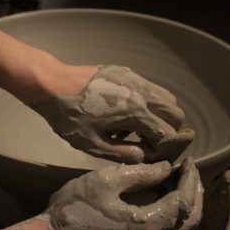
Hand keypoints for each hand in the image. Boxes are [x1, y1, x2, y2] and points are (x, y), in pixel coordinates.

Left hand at [30, 65, 193, 162]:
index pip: (167, 133)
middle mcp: (143, 93)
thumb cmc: (70, 117)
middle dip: (171, 129)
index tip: (152, 153)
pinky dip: (150, 101)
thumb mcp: (92, 144)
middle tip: (151, 139)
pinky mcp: (127, 73)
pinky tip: (127, 109)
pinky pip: (150, 87)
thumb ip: (122, 153)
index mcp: (136, 112)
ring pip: (167, 96)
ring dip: (161, 114)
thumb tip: (143, 156)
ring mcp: (136, 79)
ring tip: (138, 124)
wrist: (53, 85)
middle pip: (176, 112)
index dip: (163, 147)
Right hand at [42, 157, 202, 229]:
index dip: (189, 178)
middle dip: (194, 192)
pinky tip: (167, 197)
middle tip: (192, 170)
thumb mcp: (106, 181)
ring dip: (187, 203)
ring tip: (184, 181)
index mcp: (146, 226)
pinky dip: (174, 214)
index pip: (182, 200)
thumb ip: (140, 174)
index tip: (190, 161)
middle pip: (189, 220)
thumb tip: (166, 168)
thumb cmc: (75, 208)